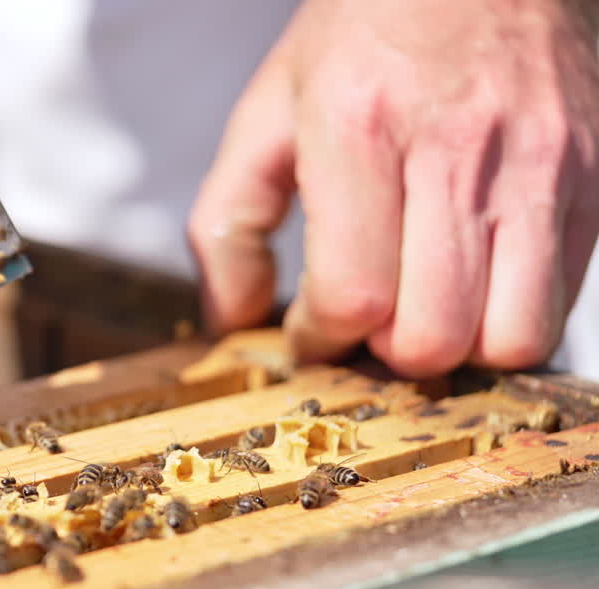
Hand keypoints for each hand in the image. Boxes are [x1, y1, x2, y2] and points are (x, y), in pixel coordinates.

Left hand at [189, 0, 598, 375]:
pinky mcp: (594, 175)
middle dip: (385, 352)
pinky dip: (512, 315)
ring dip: (459, 347)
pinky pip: (564, 299)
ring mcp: (540, 165)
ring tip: (424, 306)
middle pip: (434, 338)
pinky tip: (472, 279)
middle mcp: (459, 152)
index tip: (309, 329)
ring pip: (513, 339)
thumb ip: (227, 223)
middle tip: (366, 319)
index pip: (353, 296)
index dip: (320, 338)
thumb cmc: (367, 34)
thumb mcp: (268, 111)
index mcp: (362, 129)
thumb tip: (231, 318)